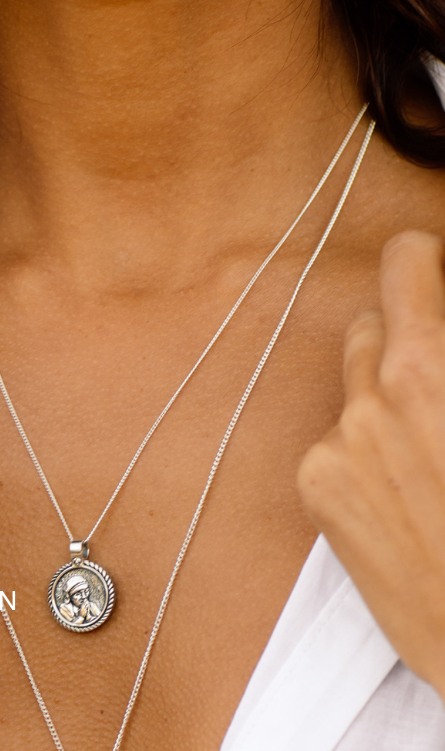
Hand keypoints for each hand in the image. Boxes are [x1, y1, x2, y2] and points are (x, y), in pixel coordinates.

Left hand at [298, 230, 444, 693]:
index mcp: (430, 371)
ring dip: (383, 389)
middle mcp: (374, 397)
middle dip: (407, 333)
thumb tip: (434, 338)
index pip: (409, 262)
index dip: (428, 264)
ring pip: (350, 379)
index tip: (437, 272)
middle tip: (439, 375)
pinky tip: (403, 488)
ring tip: (428, 441)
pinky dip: (362, 445)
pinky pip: (335, 436)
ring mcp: (338, 444)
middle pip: (371, 321)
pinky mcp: (318, 488)